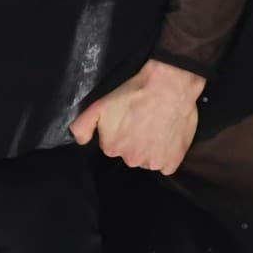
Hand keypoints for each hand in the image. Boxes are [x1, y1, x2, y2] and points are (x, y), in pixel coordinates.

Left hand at [69, 59, 202, 173]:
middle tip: (144, 122)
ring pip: (149, 160)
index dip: (122, 132)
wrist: (169, 87)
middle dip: (136, 141)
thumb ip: (82, 126)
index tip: (130, 119)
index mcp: (111, 148)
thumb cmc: (136, 93)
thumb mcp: (100, 105)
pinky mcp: (171, 162)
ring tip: (158, 127)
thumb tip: (80, 141)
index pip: (113, 145)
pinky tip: (169, 137)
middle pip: (131, 154)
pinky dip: (168, 154)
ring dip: (153, 149)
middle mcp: (131, 160)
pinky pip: (167, 165)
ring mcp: (152, 163)